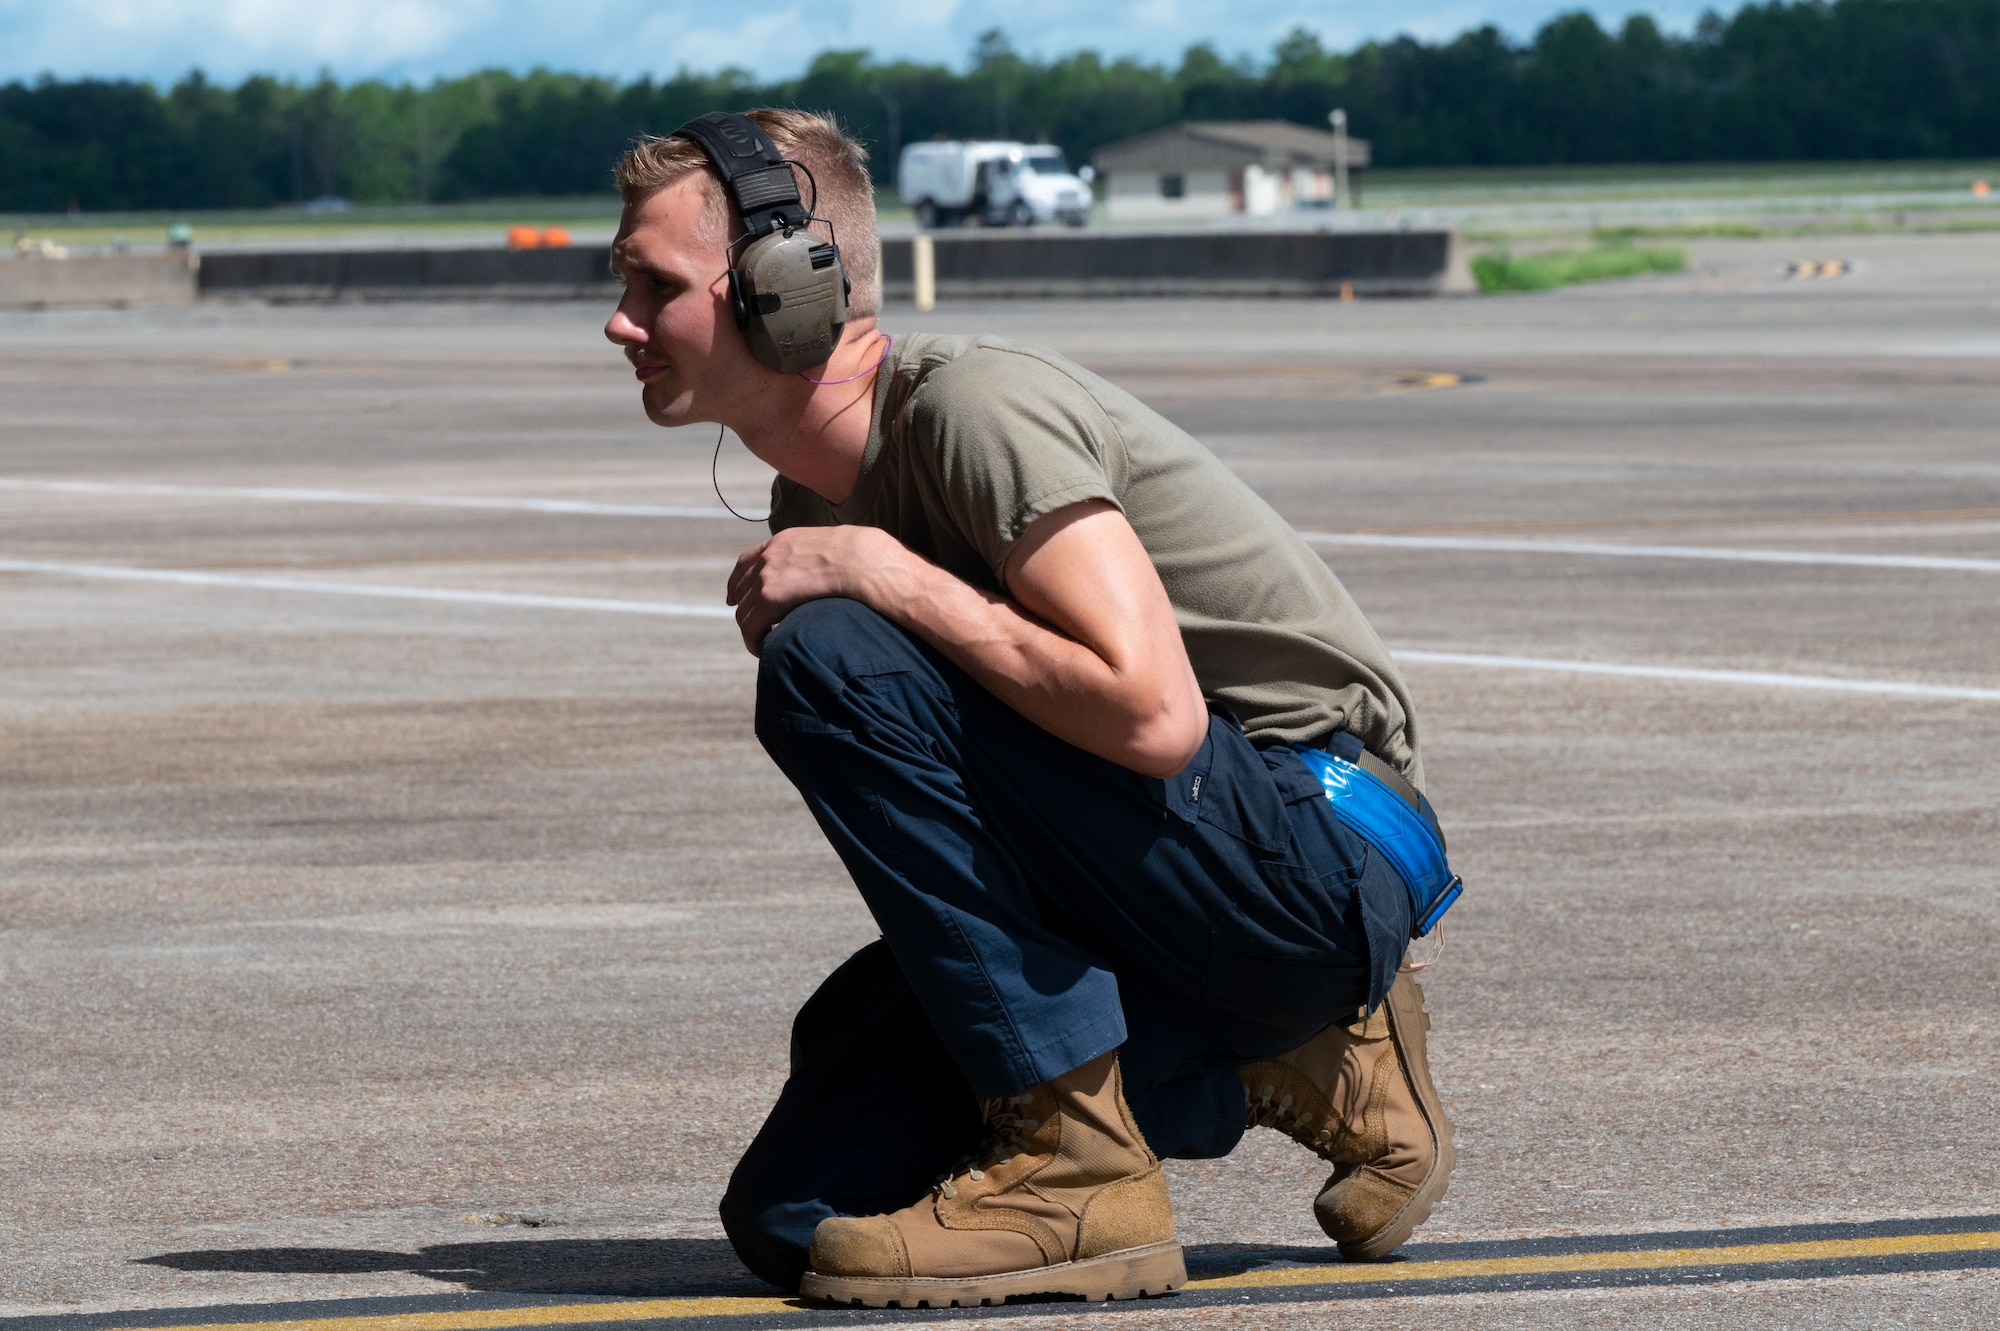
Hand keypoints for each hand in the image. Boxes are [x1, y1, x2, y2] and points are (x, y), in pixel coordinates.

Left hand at [726, 526, 902, 653]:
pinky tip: (765, 649)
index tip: (734, 597)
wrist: (867, 561)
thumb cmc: (866, 558)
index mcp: (784, 541)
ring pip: (743, 612)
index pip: (746, 562)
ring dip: (752, 629)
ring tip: (766, 643)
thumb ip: (823, 556)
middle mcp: (769, 556)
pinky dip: (754, 641)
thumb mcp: (836, 546)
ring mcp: (766, 576)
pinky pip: (750, 628)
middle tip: (756, 628)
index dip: (738, 582)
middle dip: (745, 609)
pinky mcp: (769, 599)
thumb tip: (836, 570)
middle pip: (741, 589)